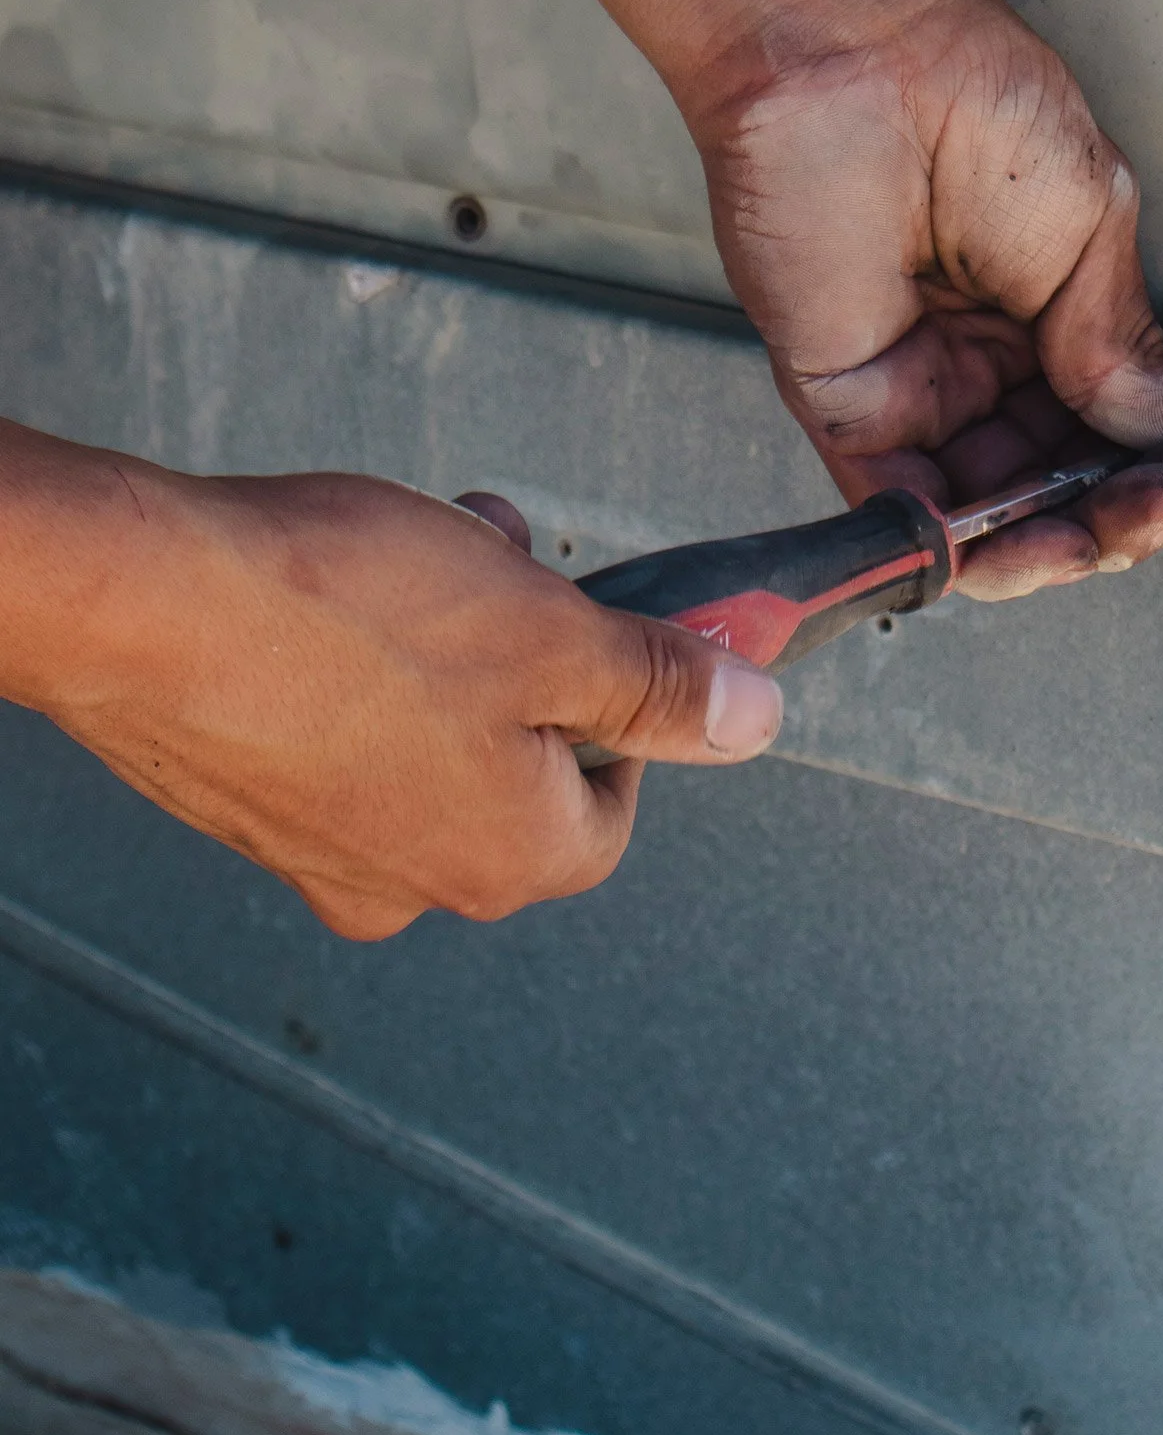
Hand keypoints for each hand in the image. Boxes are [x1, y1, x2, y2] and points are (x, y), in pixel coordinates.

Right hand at [15, 448, 780, 938]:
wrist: (139, 605)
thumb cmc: (343, 613)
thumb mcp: (550, 630)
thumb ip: (657, 684)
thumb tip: (751, 721)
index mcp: (501, 860)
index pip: (612, 815)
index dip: (622, 712)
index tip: (603, 633)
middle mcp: (406, 881)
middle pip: (517, 771)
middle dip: (526, 657)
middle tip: (506, 570)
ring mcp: (311, 846)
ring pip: (426, 738)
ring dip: (447, 644)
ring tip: (424, 553)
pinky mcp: (240, 795)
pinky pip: (337, 730)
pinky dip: (358, 658)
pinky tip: (341, 578)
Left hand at [689, 0, 1162, 600]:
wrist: (856, 61)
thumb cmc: (968, 104)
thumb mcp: (1091, 229)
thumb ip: (1126, 351)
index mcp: (1044, 312)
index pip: (1121, 425)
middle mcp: (983, 364)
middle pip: (1070, 483)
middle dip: (1140, 509)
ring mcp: (918, 390)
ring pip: (1003, 515)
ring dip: (1074, 542)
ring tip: (1137, 519)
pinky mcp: (850, 408)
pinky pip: (914, 510)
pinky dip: (977, 550)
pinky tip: (1045, 545)